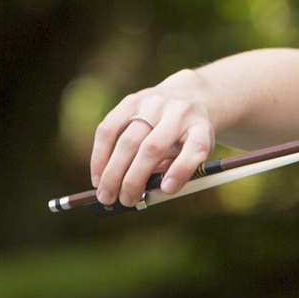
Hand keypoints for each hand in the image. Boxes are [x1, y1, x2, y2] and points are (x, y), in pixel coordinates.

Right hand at [89, 73, 216, 206]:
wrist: (189, 96)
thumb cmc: (189, 135)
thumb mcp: (195, 152)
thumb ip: (177, 169)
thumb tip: (149, 190)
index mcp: (200, 128)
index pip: (196, 148)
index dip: (181, 171)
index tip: (167, 190)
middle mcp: (178, 112)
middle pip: (153, 148)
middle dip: (134, 179)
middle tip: (124, 201)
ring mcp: (153, 103)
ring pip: (127, 140)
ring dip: (113, 172)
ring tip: (105, 194)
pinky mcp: (131, 101)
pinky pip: (108, 129)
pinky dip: (100, 155)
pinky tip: (98, 176)